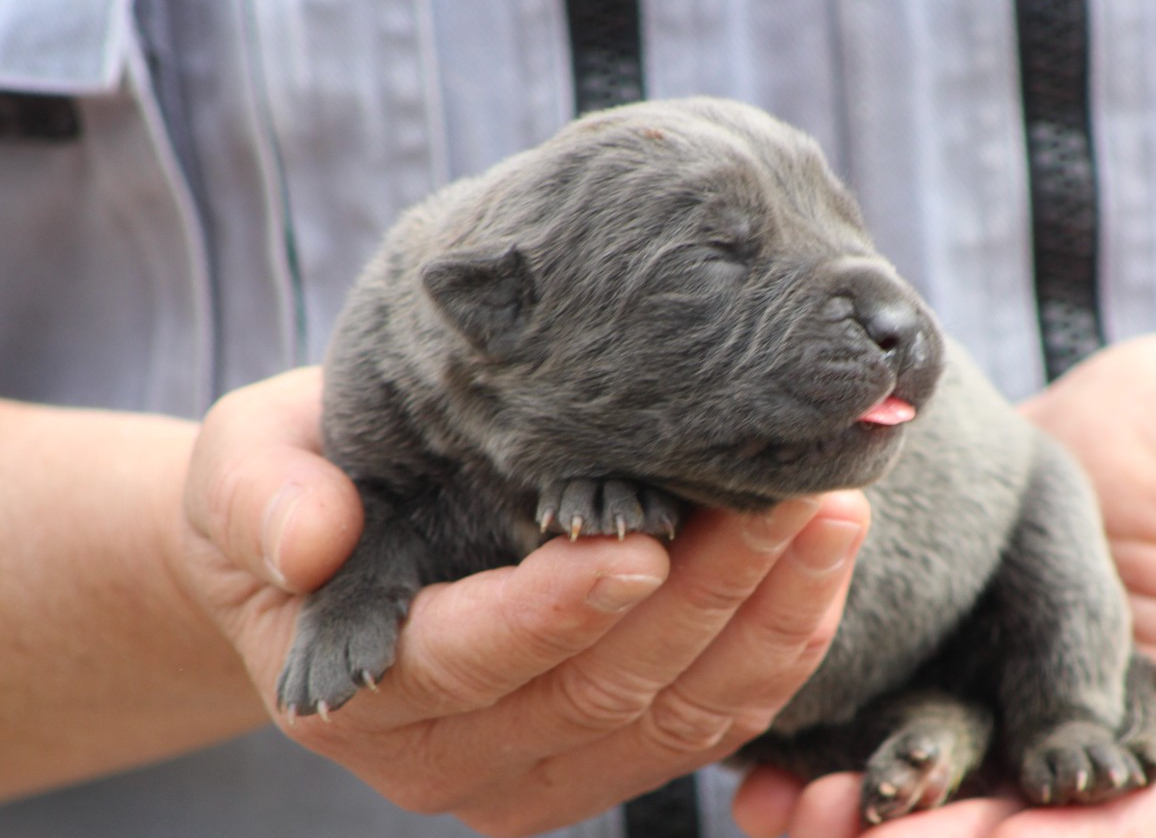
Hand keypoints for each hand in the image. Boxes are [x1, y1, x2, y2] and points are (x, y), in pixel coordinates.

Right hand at [179, 367, 869, 836]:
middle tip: (786, 498)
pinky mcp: (595, 762)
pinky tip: (819, 576)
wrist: (326, 547)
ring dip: (762, 626)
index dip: (556, 609)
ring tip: (830, 523)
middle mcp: (445, 754)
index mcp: (357, 683)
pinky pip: (703, 729)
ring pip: (669, 721)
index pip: (468, 659)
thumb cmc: (293, 485)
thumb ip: (261, 498)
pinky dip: (771, 658)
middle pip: (596, 692)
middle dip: (705, 596)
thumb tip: (308, 542)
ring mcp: (528, 772)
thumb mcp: (243, 466)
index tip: (643, 541)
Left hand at [733, 334, 1155, 836]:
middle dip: (939, 836)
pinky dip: (839, 749)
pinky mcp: (963, 651)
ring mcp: (1023, 694)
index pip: (1135, 814)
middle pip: (1021, 818)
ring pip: (948, 781)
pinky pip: (899, 712)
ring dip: (871, 809)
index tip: (984, 837)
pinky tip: (769, 766)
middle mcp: (1095, 728)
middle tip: (844, 828)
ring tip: (792, 806)